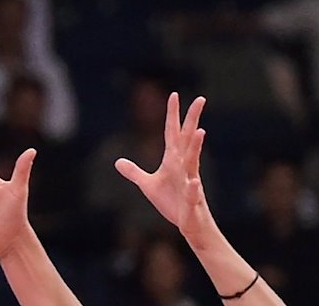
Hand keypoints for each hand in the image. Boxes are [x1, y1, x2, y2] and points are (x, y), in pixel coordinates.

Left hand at [115, 93, 212, 246]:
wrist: (189, 224)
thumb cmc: (172, 202)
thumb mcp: (148, 185)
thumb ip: (134, 172)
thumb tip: (118, 161)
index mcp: (174, 161)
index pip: (172, 133)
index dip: (172, 115)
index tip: (174, 95)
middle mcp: (184, 166)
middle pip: (188, 139)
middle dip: (193, 119)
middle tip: (201, 99)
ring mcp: (190, 182)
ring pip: (193, 161)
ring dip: (196, 147)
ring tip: (200, 130)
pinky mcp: (191, 201)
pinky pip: (192, 193)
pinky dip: (192, 188)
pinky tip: (194, 182)